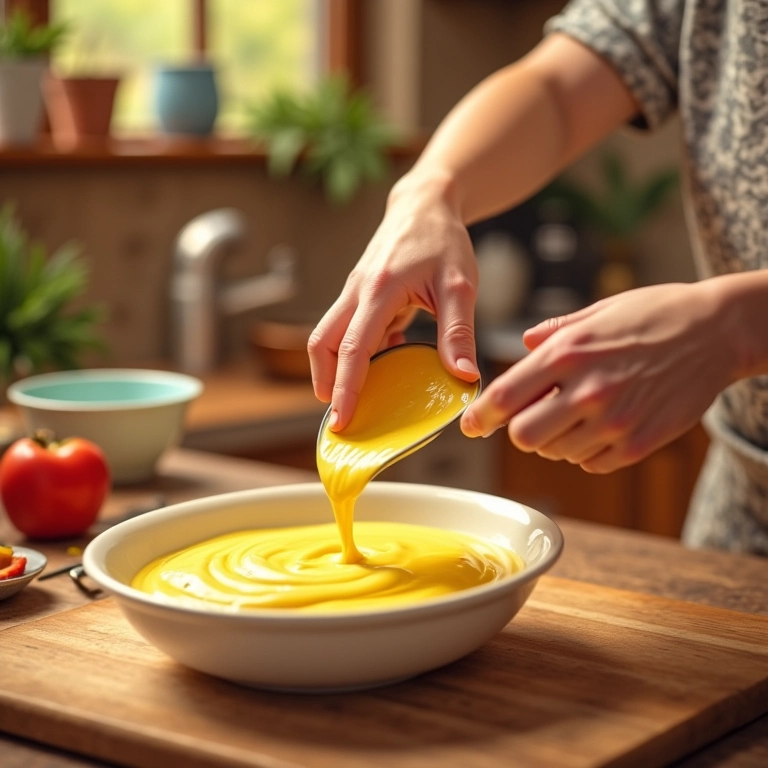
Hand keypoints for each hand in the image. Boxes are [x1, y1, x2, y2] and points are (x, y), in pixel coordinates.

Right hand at [308, 173, 480, 430]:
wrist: (426, 203)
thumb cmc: (443, 241)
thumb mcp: (460, 286)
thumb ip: (458, 332)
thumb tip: (462, 376)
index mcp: (379, 290)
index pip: (352, 348)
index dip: (345, 387)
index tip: (341, 419)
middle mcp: (357, 291)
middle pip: (321, 343)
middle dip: (325, 382)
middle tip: (340, 418)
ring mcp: (355, 292)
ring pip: (328, 336)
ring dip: (336, 369)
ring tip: (358, 399)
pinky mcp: (360, 294)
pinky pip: (349, 329)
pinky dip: (358, 352)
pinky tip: (388, 359)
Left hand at [460, 282, 738, 472]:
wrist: (718, 331)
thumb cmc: (654, 314)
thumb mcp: (598, 311)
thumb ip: (554, 332)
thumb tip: (522, 345)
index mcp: (569, 352)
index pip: (506, 397)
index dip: (479, 416)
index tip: (469, 425)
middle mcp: (588, 390)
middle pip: (524, 437)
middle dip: (520, 431)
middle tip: (532, 417)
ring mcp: (615, 421)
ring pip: (557, 453)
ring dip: (555, 441)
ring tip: (576, 415)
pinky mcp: (639, 443)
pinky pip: (592, 463)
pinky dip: (587, 451)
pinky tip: (601, 426)